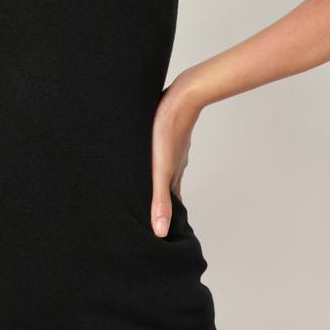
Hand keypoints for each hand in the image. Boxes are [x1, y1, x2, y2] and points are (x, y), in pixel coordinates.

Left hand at [149, 73, 205, 237]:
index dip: (167, 217)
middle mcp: (175, 164)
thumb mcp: (159, 170)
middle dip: (161, 200)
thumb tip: (160, 231)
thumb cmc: (167, 131)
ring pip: (165, 169)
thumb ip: (159, 198)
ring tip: (148, 188)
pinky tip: (150, 155)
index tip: (163, 230)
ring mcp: (173, 148)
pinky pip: (162, 151)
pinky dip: (157, 161)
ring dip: (158, 180)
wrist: (181, 97)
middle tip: (152, 212)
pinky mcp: (167, 133)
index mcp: (173, 176)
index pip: (172, 204)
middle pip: (168, 188)